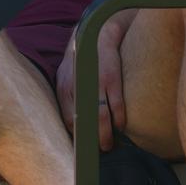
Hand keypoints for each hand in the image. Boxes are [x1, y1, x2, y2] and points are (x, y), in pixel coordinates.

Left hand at [56, 18, 128, 151]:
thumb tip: (72, 123)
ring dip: (107, 136)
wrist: (98, 33)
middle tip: (99, 151)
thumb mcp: (67, 75)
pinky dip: (119, 121)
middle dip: (92, 141)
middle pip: (84, 123)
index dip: (76, 136)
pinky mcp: (112, 80)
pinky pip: (116, 107)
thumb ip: (68, 96)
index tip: (83, 148)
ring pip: (101, 119)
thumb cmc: (82, 59)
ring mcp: (95, 84)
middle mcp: (77, 88)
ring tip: (110, 145)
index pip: (68, 120)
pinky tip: (121, 126)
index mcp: (64, 88)